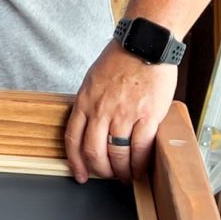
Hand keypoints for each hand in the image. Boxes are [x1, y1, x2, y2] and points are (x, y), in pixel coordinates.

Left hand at [65, 40, 176, 183]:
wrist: (145, 44)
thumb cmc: (121, 59)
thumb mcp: (93, 80)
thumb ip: (90, 103)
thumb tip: (90, 126)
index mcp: (84, 101)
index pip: (73, 139)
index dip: (75, 162)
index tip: (79, 174)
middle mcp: (101, 110)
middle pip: (93, 152)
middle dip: (100, 171)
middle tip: (107, 176)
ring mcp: (124, 114)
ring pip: (117, 155)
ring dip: (121, 171)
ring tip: (126, 176)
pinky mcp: (147, 116)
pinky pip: (141, 149)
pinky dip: (140, 164)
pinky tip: (141, 169)